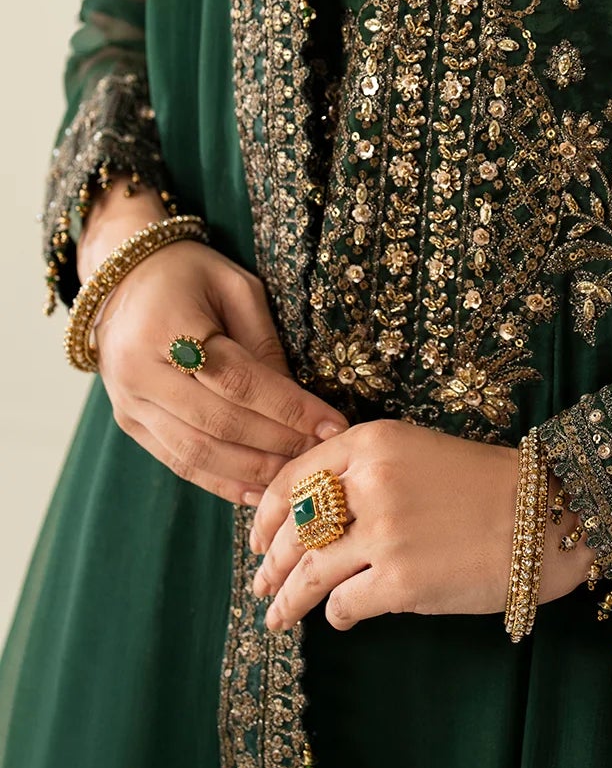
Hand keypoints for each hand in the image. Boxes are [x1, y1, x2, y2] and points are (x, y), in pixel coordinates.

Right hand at [85, 181, 347, 505]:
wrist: (124, 279)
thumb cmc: (190, 275)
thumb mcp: (237, 288)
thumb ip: (264, 343)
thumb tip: (298, 401)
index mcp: (167, 329)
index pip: (238, 381)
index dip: (288, 408)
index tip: (332, 424)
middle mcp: (140, 373)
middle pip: (219, 423)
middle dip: (278, 444)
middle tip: (322, 454)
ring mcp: (129, 404)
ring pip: (197, 453)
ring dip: (253, 471)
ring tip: (297, 477)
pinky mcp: (129, 424)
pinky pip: (179, 462)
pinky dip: (221, 481)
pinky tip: (257, 492)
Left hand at [249, 420, 594, 631]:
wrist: (544, 516)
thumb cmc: (485, 485)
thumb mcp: (419, 454)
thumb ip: (365, 474)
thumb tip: (308, 517)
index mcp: (373, 442)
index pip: (294, 477)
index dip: (266, 514)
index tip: (257, 539)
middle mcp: (371, 482)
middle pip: (294, 529)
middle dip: (270, 563)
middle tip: (261, 584)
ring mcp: (383, 534)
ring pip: (308, 573)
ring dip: (285, 600)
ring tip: (275, 617)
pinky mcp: (399, 582)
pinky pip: (343, 606)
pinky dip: (336, 617)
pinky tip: (341, 619)